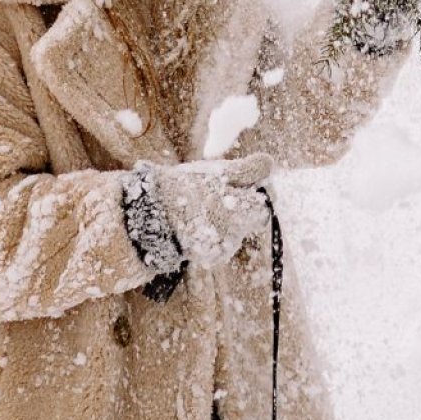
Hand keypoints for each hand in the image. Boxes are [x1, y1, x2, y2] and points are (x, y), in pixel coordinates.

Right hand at [153, 159, 272, 269]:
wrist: (150, 216)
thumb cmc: (184, 188)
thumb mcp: (216, 173)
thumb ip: (246, 170)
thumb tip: (269, 162)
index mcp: (241, 210)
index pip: (265, 204)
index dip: (255, 192)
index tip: (241, 185)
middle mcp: (236, 234)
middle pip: (253, 219)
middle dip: (242, 207)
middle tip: (219, 196)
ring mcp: (223, 248)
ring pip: (237, 231)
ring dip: (228, 221)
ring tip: (202, 209)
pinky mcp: (212, 257)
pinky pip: (223, 244)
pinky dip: (215, 234)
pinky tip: (199, 224)